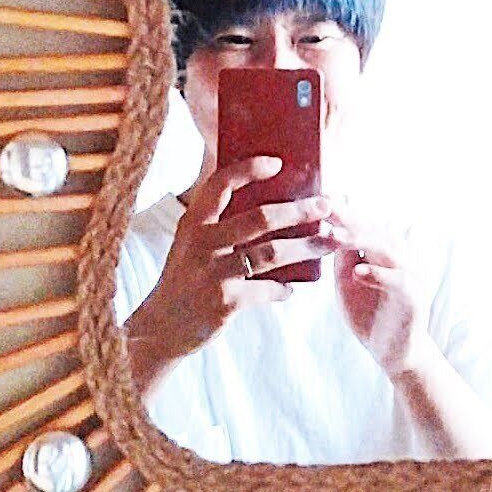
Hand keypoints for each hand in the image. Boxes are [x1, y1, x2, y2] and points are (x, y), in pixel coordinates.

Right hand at [125, 157, 338, 381]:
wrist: (160, 329)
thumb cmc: (185, 281)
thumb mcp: (190, 245)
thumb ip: (218, 226)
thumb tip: (269, 208)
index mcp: (194, 223)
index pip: (220, 184)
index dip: (248, 170)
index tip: (277, 162)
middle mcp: (202, 243)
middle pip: (260, 218)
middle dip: (299, 210)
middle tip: (328, 204)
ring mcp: (213, 273)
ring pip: (272, 253)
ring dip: (307, 247)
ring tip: (331, 243)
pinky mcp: (225, 301)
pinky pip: (267, 289)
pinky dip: (283, 288)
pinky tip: (291, 288)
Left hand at [320, 205, 431, 378]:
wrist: (393, 354)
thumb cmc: (368, 313)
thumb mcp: (347, 281)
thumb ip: (341, 256)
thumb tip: (326, 225)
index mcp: (382, 251)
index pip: (362, 224)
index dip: (342, 210)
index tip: (318, 196)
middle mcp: (399, 257)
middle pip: (374, 230)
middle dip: (349, 217)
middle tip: (325, 206)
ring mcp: (410, 276)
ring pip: (388, 250)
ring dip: (362, 241)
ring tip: (335, 237)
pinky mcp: (415, 299)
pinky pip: (400, 281)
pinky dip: (379, 275)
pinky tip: (358, 271)